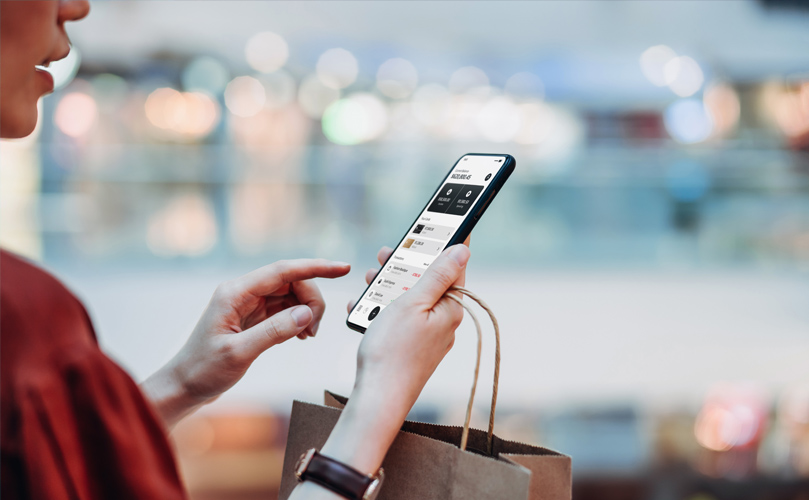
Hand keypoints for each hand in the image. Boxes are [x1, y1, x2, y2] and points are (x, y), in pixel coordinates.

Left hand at [142, 259, 350, 428]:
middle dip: (311, 300)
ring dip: (306, 311)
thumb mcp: (239, 353)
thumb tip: (307, 313)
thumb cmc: (203, 370)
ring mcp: (248, 304)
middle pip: (291, 282)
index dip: (315, 267)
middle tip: (314, 330)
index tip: (342, 268)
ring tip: (307, 336)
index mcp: (235, 293)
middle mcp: (242, 293)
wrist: (184, 387)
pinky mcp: (253, 317)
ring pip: (290, 295)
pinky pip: (284, 309)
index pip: (283, 270)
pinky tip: (299, 336)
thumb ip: (274, 331)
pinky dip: (297, 319)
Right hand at [317, 244, 470, 477]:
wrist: (378, 398)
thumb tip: (462, 249)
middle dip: (405, 266)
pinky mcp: (412, 349)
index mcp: (450, 309)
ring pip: (410, 301)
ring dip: (388, 288)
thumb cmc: (393, 350)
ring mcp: (428, 338)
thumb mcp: (413, 302)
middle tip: (385, 254)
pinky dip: (381, 311)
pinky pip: (400, 321)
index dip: (441, 246)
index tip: (435, 227)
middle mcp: (444, 323)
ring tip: (369, 279)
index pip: (453, 268)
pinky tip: (363, 308)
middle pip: (427, 283)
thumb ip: (437, 274)